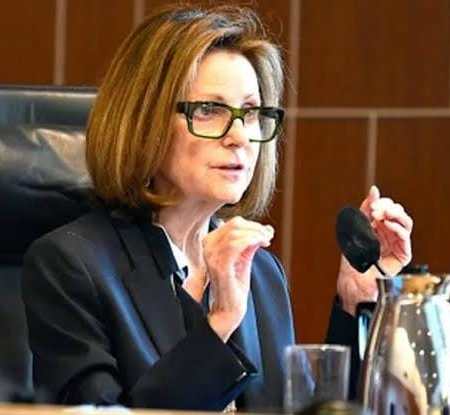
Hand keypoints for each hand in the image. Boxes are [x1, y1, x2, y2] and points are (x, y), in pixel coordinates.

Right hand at [202, 216, 273, 341]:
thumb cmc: (234, 285)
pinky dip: (252, 240)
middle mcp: (208, 247)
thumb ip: (249, 243)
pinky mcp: (220, 266)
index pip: (232, 223)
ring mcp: (212, 256)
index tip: (266, 232)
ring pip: (235, 233)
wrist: (228, 309)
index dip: (252, 225)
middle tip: (268, 236)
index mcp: (210, 242)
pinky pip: (235, 245)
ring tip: (266, 241)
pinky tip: (261, 244)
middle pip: (235, 225)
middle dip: (256, 228)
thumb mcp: (243, 258)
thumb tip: (264, 230)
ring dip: (256, 234)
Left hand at [337, 185, 412, 314]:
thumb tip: (374, 190)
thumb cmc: (354, 255)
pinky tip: (387, 225)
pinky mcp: (402, 254)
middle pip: (398, 213)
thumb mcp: (358, 226)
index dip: (382, 203)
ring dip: (395, 216)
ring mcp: (397, 243)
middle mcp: (390, 233)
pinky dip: (397, 228)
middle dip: (387, 208)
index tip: (372, 204)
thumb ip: (366, 208)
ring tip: (383, 215)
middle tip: (376, 210)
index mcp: (380, 225)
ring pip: (405, 223)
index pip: (388, 208)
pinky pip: (404, 238)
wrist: (353, 277)